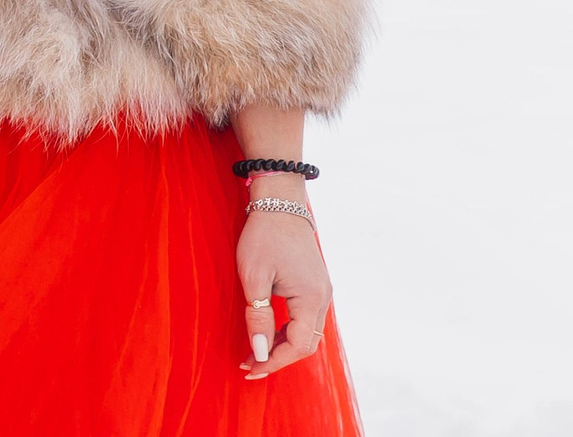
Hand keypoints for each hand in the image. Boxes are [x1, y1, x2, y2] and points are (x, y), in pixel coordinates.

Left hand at [237, 183, 331, 379]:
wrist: (279, 203)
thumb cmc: (263, 236)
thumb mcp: (253, 277)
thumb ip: (257, 316)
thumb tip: (258, 351)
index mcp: (311, 298)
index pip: (298, 345)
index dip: (274, 361)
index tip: (250, 368)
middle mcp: (323, 298)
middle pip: (306, 343)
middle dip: (278, 357)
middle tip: (249, 366)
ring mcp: (321, 291)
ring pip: (306, 332)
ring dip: (281, 344)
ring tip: (253, 351)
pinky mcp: (314, 285)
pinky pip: (304, 318)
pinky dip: (286, 329)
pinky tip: (266, 331)